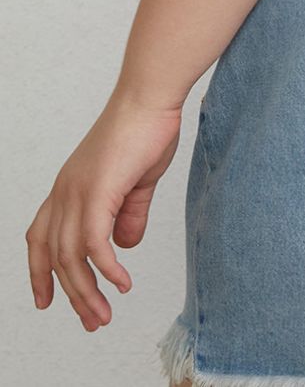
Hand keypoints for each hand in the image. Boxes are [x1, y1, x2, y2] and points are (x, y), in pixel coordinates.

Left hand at [25, 89, 182, 330]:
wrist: (151, 97)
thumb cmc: (147, 129)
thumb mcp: (137, 180)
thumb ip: (129, 213)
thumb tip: (125, 245)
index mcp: (69, 186)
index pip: (39, 237)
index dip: (39, 272)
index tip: (46, 301)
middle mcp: (64, 191)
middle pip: (54, 257)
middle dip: (71, 295)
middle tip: (93, 321)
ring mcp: (77, 191)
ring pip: (70, 257)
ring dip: (87, 291)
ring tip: (105, 313)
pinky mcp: (97, 192)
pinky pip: (93, 243)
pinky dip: (106, 269)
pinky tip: (122, 283)